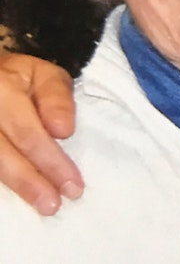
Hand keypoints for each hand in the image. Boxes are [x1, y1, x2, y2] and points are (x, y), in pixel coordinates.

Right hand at [0, 52, 82, 213]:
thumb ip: (56, 99)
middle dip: (33, 181)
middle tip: (56, 203)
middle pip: (5, 154)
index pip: (28, 133)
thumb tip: (62, 131)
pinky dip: (5, 183)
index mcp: (2, 90)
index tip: (72, 184)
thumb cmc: (22, 78)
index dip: (50, 161)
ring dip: (19, 187)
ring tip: (44, 204)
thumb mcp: (45, 75)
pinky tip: (22, 196)